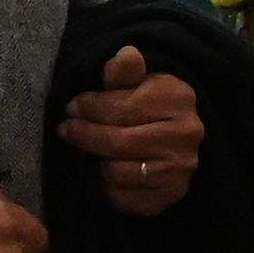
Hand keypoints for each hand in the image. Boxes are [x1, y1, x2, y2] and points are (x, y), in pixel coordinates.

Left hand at [57, 45, 202, 216]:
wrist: (176, 140)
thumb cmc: (148, 104)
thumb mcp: (138, 81)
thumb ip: (125, 71)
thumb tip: (124, 54)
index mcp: (178, 98)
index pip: (121, 106)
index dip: (89, 107)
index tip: (72, 107)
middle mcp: (186, 134)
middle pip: (117, 141)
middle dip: (85, 135)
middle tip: (67, 130)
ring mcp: (181, 169)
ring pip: (118, 172)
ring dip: (98, 162)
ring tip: (93, 151)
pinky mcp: (170, 196)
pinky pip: (123, 198)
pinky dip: (108, 187)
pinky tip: (107, 171)